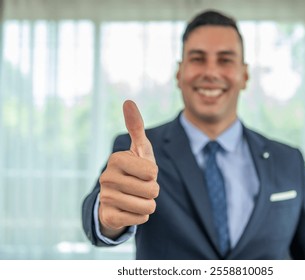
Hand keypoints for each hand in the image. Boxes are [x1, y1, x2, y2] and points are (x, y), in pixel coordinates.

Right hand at [98, 100, 158, 238]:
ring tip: (136, 198)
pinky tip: (130, 209)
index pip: (152, 171)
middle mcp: (106, 177)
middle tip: (141, 187)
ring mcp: (105, 198)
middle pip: (152, 190)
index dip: (153, 173)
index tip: (143, 171)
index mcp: (116, 159)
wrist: (118, 198)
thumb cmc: (134, 170)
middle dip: (153, 190)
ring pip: (148, 206)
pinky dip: (141, 216)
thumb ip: (136, 126)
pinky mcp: (109, 217)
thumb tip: (128, 101)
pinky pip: (141, 219)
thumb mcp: (139, 149)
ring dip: (148, 204)